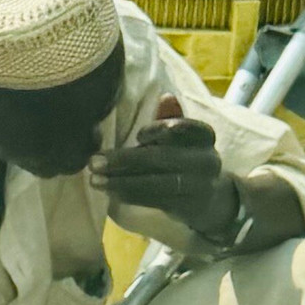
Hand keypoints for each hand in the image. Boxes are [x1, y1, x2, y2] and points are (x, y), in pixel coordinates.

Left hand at [89, 94, 239, 236]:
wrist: (210, 200)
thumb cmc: (186, 160)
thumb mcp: (183, 138)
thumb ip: (170, 118)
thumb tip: (165, 97)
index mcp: (204, 137)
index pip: (188, 128)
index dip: (163, 130)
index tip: (138, 136)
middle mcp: (207, 160)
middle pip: (164, 158)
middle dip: (125, 160)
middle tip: (94, 162)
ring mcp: (199, 186)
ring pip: (156, 183)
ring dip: (121, 182)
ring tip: (95, 180)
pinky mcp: (187, 207)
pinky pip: (155, 200)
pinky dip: (130, 195)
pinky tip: (110, 191)